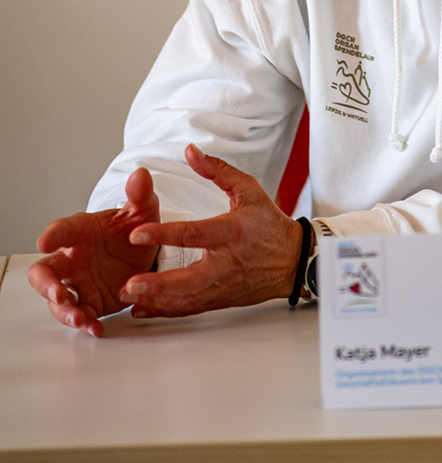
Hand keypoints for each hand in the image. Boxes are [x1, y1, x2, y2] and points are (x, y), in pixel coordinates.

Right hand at [27, 167, 160, 337]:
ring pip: (57, 300)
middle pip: (44, 272)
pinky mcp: (90, 302)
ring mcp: (78, 282)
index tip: (44, 242)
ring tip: (79, 317)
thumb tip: (140, 175)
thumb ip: (140, 195)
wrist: (145, 253)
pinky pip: (80, 315)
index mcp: (81, 232)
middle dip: (46, 284)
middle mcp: (72, 258)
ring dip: (64, 310)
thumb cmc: (133, 229)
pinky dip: (85, 324)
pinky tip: (95, 329)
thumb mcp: (143, 210)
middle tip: (58, 292)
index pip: (61, 230)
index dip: (51, 235)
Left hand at [120, 143, 302, 317]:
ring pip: (187, 299)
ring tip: (127, 297)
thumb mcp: (249, 190)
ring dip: (156, 300)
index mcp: (232, 231)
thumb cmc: (269, 223)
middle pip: (189, 279)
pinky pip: (190, 309)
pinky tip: (141, 310)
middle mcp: (227, 263)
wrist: (294, 260)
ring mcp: (223, 285)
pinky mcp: (221, 300)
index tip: (136, 234)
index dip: (164, 234)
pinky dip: (165, 311)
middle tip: (129, 284)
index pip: (194, 233)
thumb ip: (217, 170)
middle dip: (158, 284)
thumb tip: (190, 151)